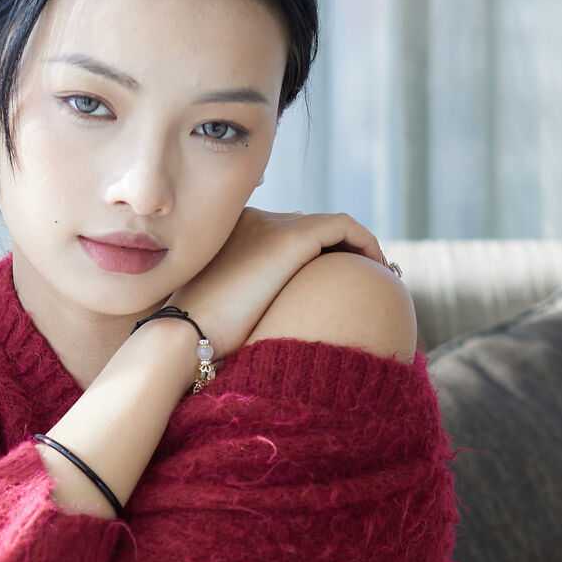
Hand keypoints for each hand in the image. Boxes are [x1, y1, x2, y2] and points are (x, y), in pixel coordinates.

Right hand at [144, 207, 396, 361]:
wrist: (182, 334)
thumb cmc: (195, 340)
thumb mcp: (220, 314)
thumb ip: (244, 305)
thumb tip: (268, 325)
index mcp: (232, 234)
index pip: (283, 237)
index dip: (316, 257)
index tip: (335, 284)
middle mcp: (252, 220)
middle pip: (308, 230)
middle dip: (338, 253)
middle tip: (363, 282)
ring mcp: (270, 224)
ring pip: (330, 226)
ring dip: (357, 249)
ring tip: (377, 278)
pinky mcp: (290, 237)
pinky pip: (345, 226)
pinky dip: (366, 243)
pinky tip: (379, 272)